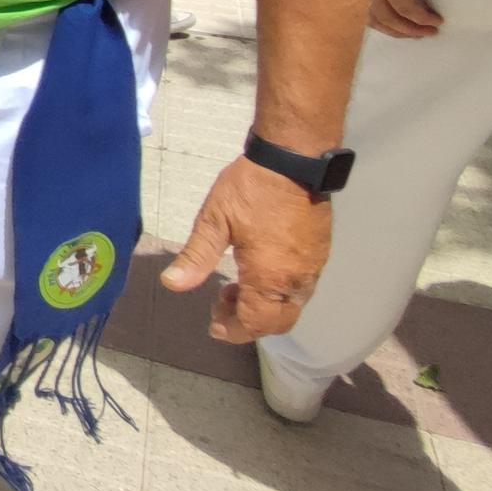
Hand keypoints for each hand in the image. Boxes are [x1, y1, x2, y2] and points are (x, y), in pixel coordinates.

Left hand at [161, 155, 332, 342]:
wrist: (294, 160)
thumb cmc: (251, 188)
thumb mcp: (214, 220)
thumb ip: (196, 256)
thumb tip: (172, 285)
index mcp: (269, 276)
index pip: (254, 323)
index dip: (233, 330)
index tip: (214, 325)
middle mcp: (296, 280)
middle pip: (277, 323)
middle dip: (248, 324)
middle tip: (221, 306)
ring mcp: (313, 268)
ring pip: (291, 308)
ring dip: (264, 309)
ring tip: (234, 287)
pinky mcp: (320, 254)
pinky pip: (301, 290)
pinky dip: (278, 295)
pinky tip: (257, 274)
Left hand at [368, 0, 440, 37]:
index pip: (357, 10)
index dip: (377, 23)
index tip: (392, 28)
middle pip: (374, 20)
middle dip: (396, 31)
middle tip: (415, 35)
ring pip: (392, 18)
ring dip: (411, 29)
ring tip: (429, 31)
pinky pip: (408, 8)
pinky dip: (422, 18)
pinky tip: (434, 21)